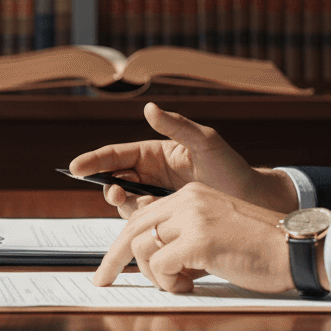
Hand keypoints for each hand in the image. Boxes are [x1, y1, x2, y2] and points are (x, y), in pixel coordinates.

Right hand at [68, 102, 297, 216]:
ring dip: (124, 205)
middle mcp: (151, 175)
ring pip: (125, 202)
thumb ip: (176, 126)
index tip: (76, 168)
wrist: (254, 203)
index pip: (116, 155)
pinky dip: (139, 223)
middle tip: (116, 193)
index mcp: (155, 153)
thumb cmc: (232, 169)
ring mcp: (156, 197)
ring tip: (139, 205)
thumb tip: (149, 108)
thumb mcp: (205, 142)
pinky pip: (141, 221)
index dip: (94, 161)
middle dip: (108, 186)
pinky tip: (151, 221)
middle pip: (115, 180)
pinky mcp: (164, 217)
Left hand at [91, 182, 294, 293]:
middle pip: (132, 228)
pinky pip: (160, 265)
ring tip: (179, 285)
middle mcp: (188, 200)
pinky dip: (168, 282)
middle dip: (113, 258)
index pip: (143, 216)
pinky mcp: (199, 240)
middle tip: (102, 281)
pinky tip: (189, 286)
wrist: (297, 251)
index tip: (111, 265)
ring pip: (141, 247)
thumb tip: (154, 261)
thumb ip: (184, 237)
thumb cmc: (260, 250)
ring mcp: (193, 218)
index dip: (123, 242)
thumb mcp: (215, 234)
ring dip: (153, 276)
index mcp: (191, 196)